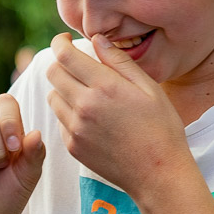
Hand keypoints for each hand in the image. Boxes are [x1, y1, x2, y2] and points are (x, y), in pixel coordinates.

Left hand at [44, 32, 192, 195]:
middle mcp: (84, 106)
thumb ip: (119, 61)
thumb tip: (97, 39)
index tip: (65, 41)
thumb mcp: (149, 88)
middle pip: (52, 73)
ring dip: (63, 88)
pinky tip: (90, 117)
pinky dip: (68, 113)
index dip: (60, 43)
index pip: (64, 56)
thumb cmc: (161, 128)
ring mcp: (75, 128)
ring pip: (53, 97)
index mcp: (105, 87)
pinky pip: (60, 120)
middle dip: (61, 63)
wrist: (158, 173)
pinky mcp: (72, 146)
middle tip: (76, 65)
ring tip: (85, 91)